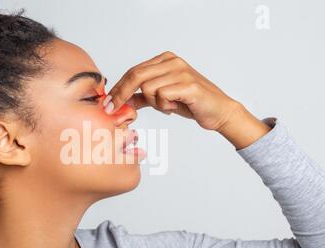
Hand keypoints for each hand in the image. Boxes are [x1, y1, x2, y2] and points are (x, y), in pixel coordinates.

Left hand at [104, 51, 240, 131]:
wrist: (218, 111)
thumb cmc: (190, 104)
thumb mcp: (162, 99)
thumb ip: (143, 97)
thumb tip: (121, 102)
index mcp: (165, 60)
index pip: (133, 71)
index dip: (118, 88)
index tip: (107, 103)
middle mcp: (172, 61)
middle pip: (136, 76)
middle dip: (121, 94)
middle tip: (112, 109)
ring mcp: (181, 71)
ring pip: (148, 88)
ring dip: (154, 104)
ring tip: (168, 106)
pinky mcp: (189, 85)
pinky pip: (162, 96)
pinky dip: (165, 106)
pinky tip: (175, 107)